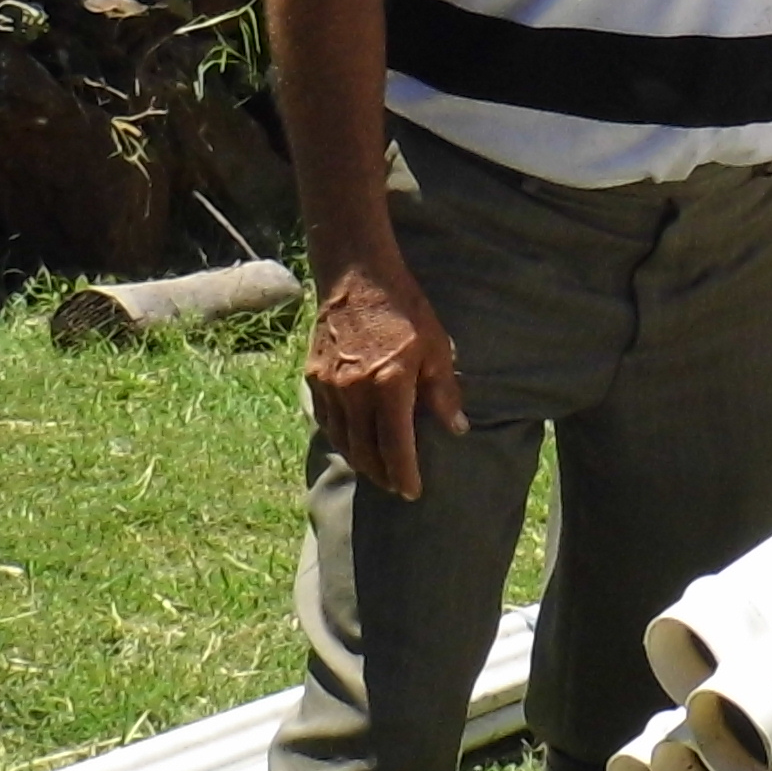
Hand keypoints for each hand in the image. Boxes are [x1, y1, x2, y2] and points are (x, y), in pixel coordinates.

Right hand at [303, 256, 465, 502]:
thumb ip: (444, 392)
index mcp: (389, 386)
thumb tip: (457, 429)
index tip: (413, 492)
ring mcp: (330, 385)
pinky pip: (326, 418)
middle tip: (396, 486)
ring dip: (359, 459)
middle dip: (382, 474)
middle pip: (365, 450)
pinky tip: (350, 440)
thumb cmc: (404, 310)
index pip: (396, 446)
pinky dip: (339, 436)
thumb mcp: (436, 348)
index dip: (405, 474)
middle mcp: (355, 392)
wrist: (357, 277)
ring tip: (375, 470)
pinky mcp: (314, 376)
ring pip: (342, 438)